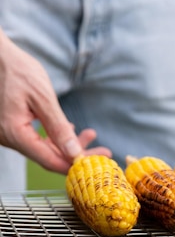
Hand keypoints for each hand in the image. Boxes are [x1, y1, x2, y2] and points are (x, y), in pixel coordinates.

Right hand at [0, 32, 110, 173]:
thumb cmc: (18, 71)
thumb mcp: (43, 98)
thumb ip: (58, 127)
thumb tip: (73, 152)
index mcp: (13, 133)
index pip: (48, 160)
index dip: (74, 164)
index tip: (98, 162)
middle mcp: (7, 138)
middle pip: (47, 156)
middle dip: (76, 153)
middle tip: (104, 150)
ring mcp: (8, 134)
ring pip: (43, 148)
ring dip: (67, 143)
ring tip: (90, 134)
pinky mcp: (11, 127)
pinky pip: (35, 138)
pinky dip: (54, 136)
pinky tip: (70, 130)